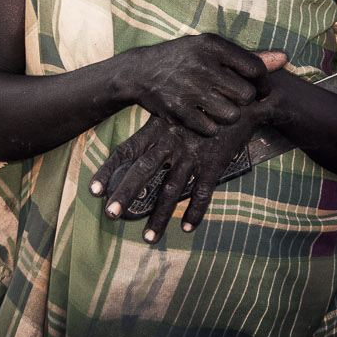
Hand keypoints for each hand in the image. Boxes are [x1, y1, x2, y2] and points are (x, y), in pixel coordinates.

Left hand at [90, 106, 265, 243]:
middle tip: (110, 215)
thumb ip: (158, 126)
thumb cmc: (205, 102)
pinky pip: (202, 193)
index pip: (127, 150)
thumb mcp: (178, 107)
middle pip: (143, 171)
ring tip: (148, 239)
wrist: (243, 97)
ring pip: (171, 190)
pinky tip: (188, 228)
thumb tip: (137, 144)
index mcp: (159, 127)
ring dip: (159, 217)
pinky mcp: (214, 162)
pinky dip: (195, 212)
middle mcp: (171, 141)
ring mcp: (193, 153)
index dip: (110, 170)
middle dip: (126, 194)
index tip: (93, 190)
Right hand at [121, 35, 285, 135]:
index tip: (259, 90)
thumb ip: (248, 57)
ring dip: (229, 116)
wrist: (140, 71)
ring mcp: (188, 87)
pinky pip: (210, 129)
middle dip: (245, 101)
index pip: (255, 68)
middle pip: (246, 95)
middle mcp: (201, 64)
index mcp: (212, 44)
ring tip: (219, 109)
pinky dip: (210, 128)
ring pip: (231, 115)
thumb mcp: (211, 50)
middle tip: (235, 99)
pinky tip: (202, 117)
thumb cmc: (184, 58)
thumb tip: (285, 59)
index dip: (263, 84)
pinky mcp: (177, 109)